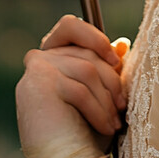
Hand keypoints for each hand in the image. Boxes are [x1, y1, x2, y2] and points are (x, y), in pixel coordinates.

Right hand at [16, 14, 129, 157]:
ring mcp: (36, 70)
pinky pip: (80, 89)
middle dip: (110, 79)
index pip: (70, 25)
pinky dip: (99, 111)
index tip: (116, 61)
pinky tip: (106, 128)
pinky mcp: (37, 83)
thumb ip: (105, 67)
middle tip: (122, 104)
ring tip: (115, 122)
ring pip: (87, 69)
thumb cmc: (81, 131)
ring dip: (108, 99)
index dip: (95, 37)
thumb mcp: (98, 93)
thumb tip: (122, 43)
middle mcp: (38, 59)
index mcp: (49, 56)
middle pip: (85, 50)